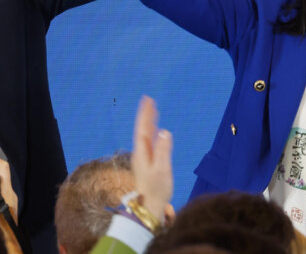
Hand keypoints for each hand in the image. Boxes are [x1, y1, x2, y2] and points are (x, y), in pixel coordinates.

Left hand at [132, 95, 172, 220]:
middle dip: (146, 115)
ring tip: (152, 110)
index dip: (145, 114)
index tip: (148, 100)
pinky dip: (151, 132)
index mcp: (142, 152)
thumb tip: (165, 131)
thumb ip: (163, 150)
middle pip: (142, 129)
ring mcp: (143, 158)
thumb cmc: (157, 189)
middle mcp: (140, 152)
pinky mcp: (147, 162)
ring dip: (148, 122)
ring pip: (145, 135)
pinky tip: (155, 131)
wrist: (150, 206)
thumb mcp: (162, 169)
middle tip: (149, 100)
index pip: (143, 128)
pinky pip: (148, 142)